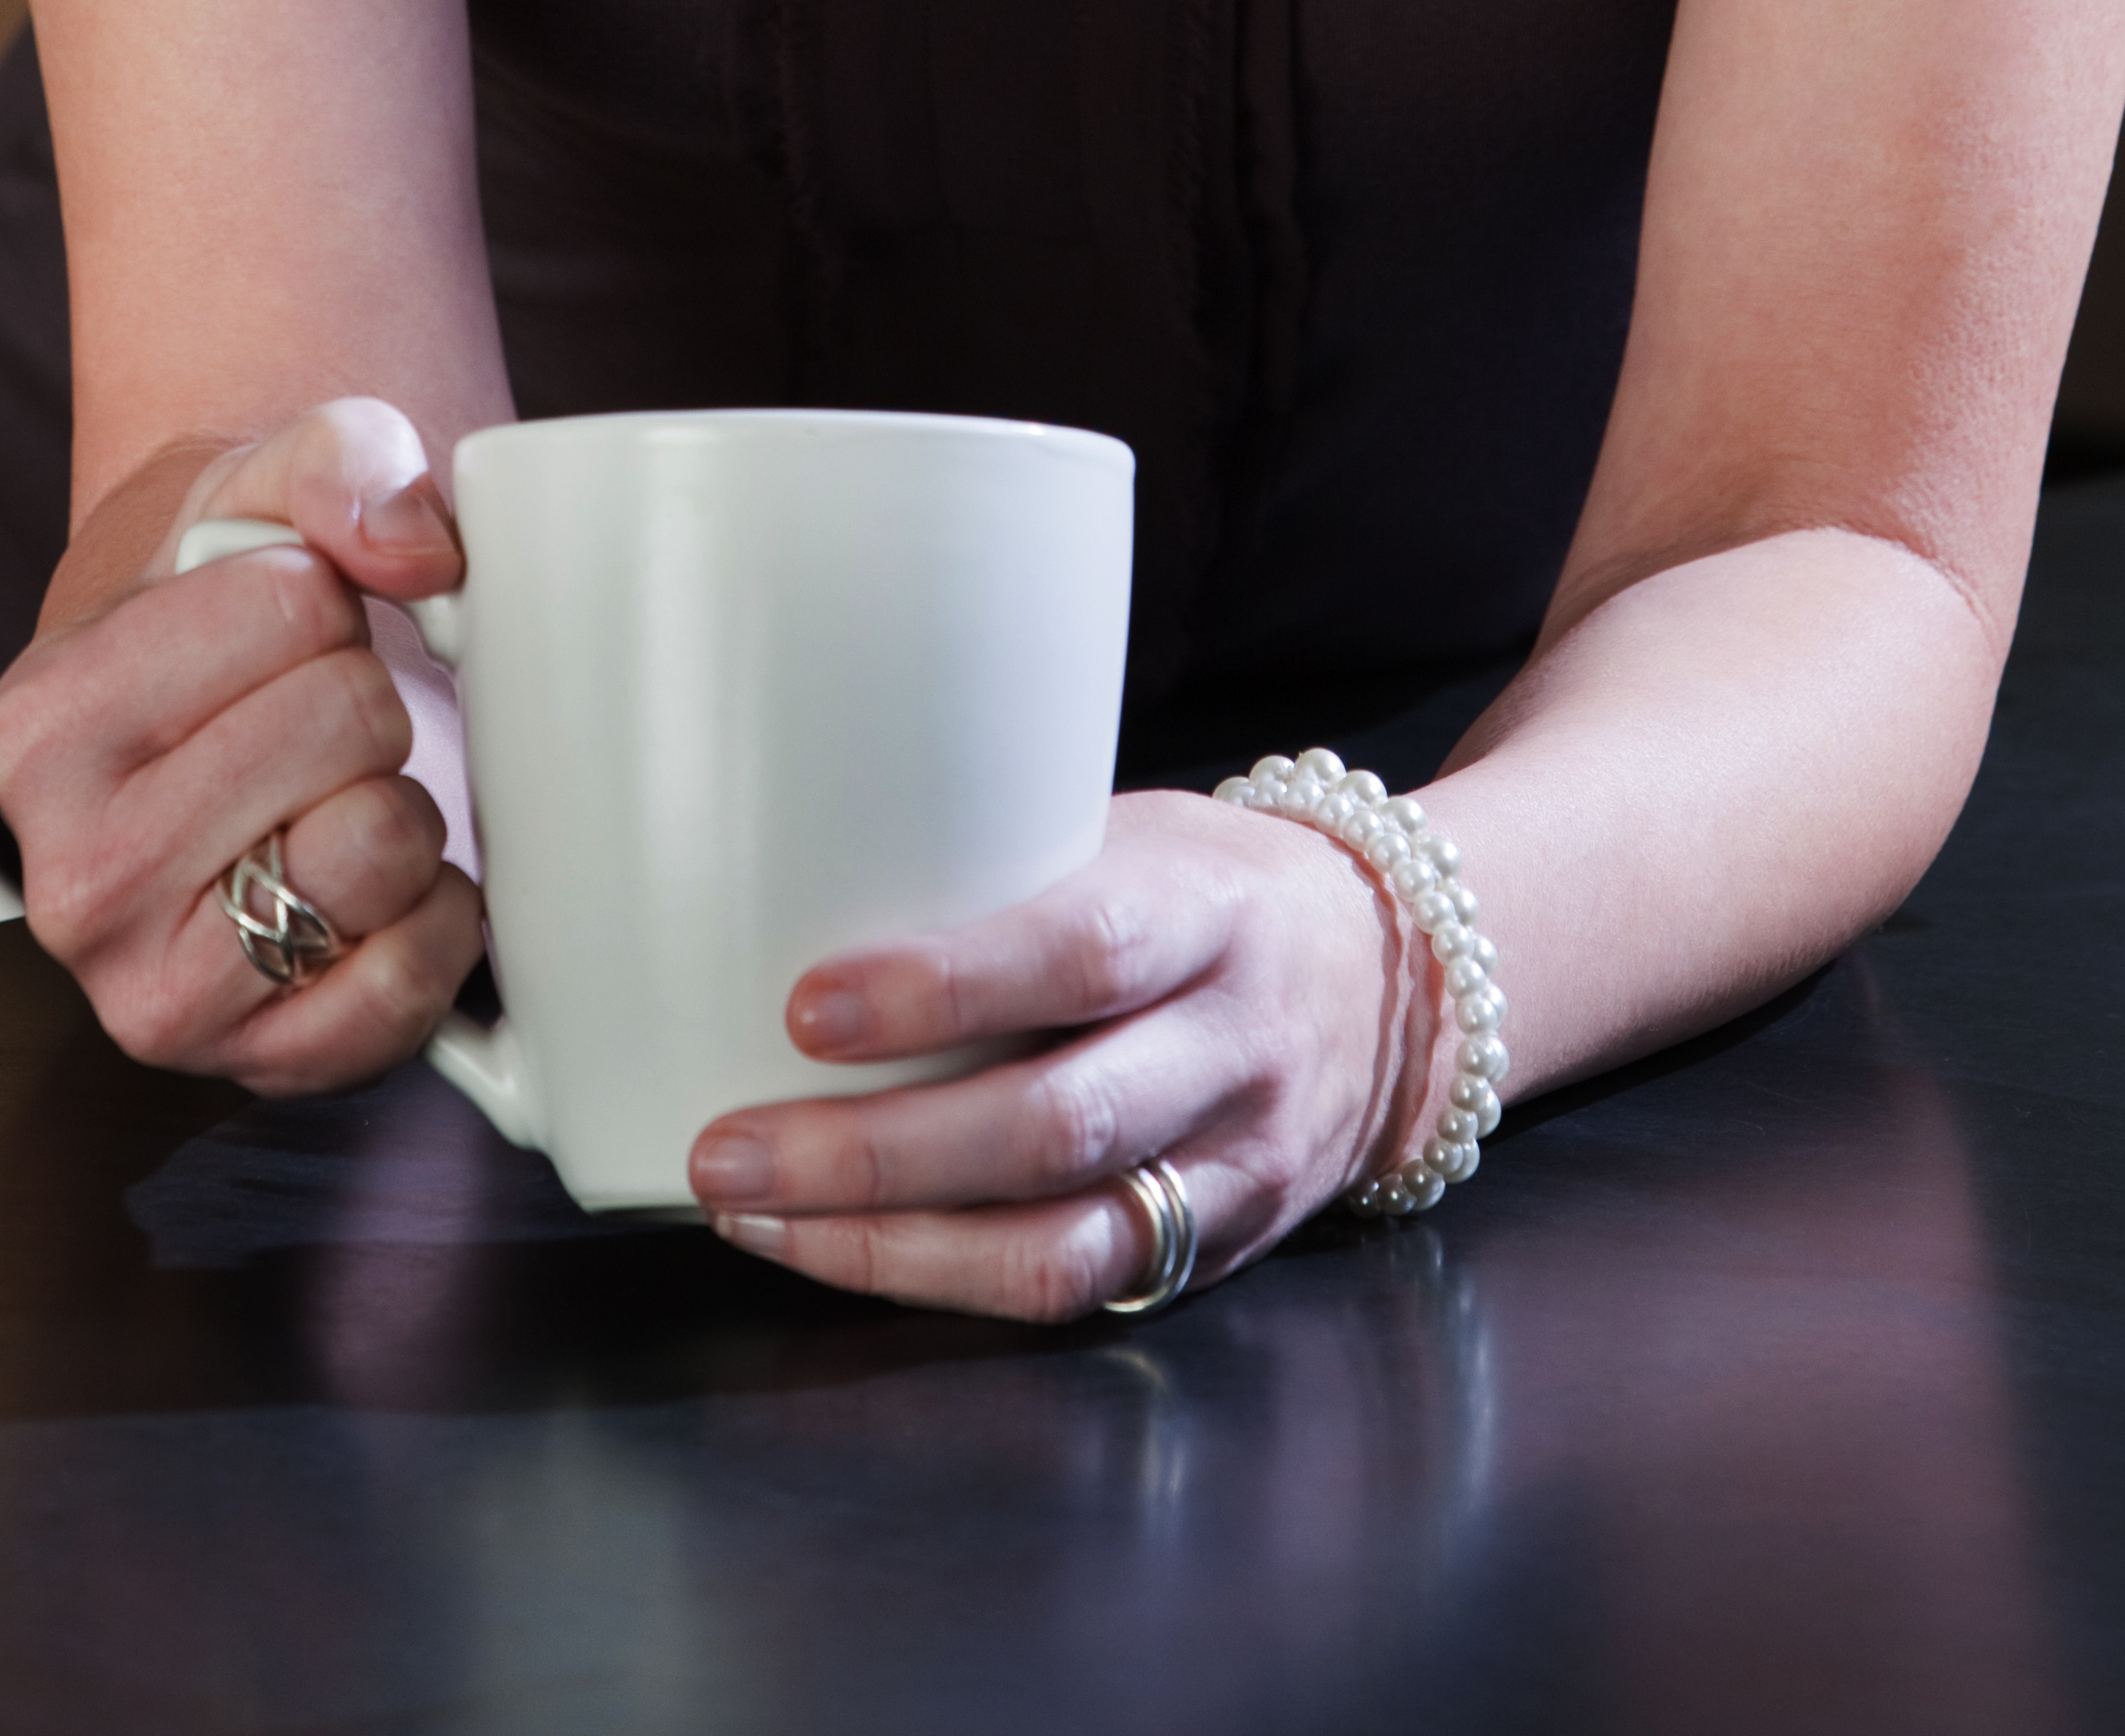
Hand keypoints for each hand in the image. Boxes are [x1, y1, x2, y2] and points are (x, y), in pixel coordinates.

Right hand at [0, 396, 484, 1091]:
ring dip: (402, 803)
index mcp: (40, 726)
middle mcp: (72, 881)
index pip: (291, 606)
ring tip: (336, 797)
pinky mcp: (258, 1069)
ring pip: (378, 848)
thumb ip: (343, 463)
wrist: (237, 737)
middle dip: (366, 693)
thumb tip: (418, 548)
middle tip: (315, 717)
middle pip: (345, 721)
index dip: (325, 595)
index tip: (281, 623)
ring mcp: (154, 998)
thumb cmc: (244, 611)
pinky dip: (436, 917)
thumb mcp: (273, 486)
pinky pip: (412, 979)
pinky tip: (376, 887)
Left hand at [683, 786, 1449, 1317]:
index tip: (808, 1005)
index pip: (1082, 952)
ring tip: (756, 1213)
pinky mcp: (1222, 1248)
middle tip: (728, 1145)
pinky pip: (1077, 1289)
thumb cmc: (1211, 886)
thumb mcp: (1139, 835)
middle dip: (875, 1152)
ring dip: (886, 1245)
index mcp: (1208, 911)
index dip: (945, 988)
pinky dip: (943, 1280)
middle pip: (1055, 1123)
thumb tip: (797, 875)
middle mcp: (1232, 1045)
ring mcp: (1236, 1163)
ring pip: (1059, 1242)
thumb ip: (1009, 869)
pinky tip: (841, 1251)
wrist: (1395, 980)